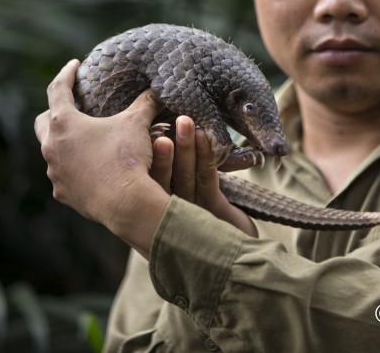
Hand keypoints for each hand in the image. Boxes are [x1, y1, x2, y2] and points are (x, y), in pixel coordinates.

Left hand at [34, 59, 168, 257]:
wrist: (126, 203)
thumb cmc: (126, 158)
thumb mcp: (136, 124)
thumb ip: (145, 103)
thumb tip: (157, 89)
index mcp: (64, 124)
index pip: (57, 90)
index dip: (66, 74)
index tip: (74, 65)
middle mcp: (52, 147)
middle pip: (43, 122)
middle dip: (55, 112)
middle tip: (73, 109)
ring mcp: (55, 173)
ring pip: (53, 152)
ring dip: (65, 144)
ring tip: (85, 142)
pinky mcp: (63, 193)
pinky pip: (64, 176)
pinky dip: (74, 169)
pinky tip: (90, 170)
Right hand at [149, 116, 257, 236]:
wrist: (238, 256)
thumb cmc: (207, 221)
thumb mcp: (188, 195)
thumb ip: (171, 173)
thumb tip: (158, 134)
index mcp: (155, 210)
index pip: (145, 182)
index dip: (145, 157)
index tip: (142, 132)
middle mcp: (167, 215)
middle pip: (159, 180)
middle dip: (160, 150)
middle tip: (159, 126)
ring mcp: (189, 215)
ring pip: (184, 177)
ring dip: (185, 147)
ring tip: (184, 122)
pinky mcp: (212, 214)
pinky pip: (207, 180)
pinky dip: (205, 156)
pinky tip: (204, 137)